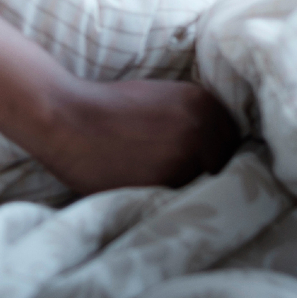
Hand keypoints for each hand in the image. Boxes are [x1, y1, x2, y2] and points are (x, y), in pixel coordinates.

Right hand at [32, 78, 242, 195]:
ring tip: (154, 180)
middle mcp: (203, 129)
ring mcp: (186, 159)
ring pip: (202, 186)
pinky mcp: (165, 185)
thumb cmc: (106, 107)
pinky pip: (178, 200)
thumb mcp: (161, 97)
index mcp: (203, 103)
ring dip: (185, 188)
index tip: (198, 161)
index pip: (231, 141)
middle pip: (222, 166)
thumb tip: (215, 149)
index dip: (214, 154)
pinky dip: (166, 199)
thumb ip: (192, 119)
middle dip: (203, 172)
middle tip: (174, 174)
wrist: (65, 118)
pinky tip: (143, 187)